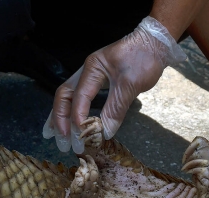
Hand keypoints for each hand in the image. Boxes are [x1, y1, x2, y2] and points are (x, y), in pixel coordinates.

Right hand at [43, 16, 186, 152]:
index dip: (78, 117)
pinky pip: (78, 98)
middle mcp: (86, 72)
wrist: (155, 43)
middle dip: (61, 120)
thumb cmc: (144, 59)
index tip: (81, 136)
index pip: (79, 96)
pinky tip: (68, 124)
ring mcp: (90, 76)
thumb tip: (103, 133)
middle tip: (62, 142)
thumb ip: (115, 109)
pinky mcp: (97, 82)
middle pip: (65, 96)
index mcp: (93, 68)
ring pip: (68, 97)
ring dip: (61, 117)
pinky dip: (71, 111)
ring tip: (54, 136)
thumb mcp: (130, 85)